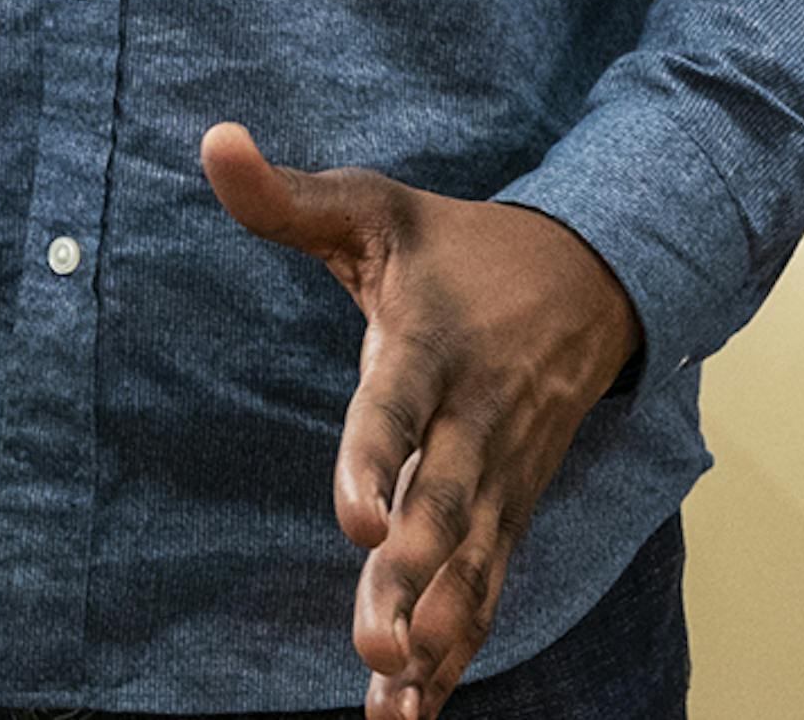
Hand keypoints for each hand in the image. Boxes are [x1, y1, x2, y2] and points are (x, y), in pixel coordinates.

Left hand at [202, 124, 636, 719]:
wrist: (592, 272)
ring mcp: (500, 470)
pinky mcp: (513, 507)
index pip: (399, 402)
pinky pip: (490, 584)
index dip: (377, 459)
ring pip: (471, 559)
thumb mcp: (373, 206)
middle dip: (412, 575)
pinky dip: (461, 648)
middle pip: (443, 502)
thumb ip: (287, 195)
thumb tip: (211, 141)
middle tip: (375, 640)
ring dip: (438, 630)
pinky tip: (419, 709)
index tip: (355, 523)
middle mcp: (473, 414)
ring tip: (393, 687)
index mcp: (431, 340)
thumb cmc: (457, 243)